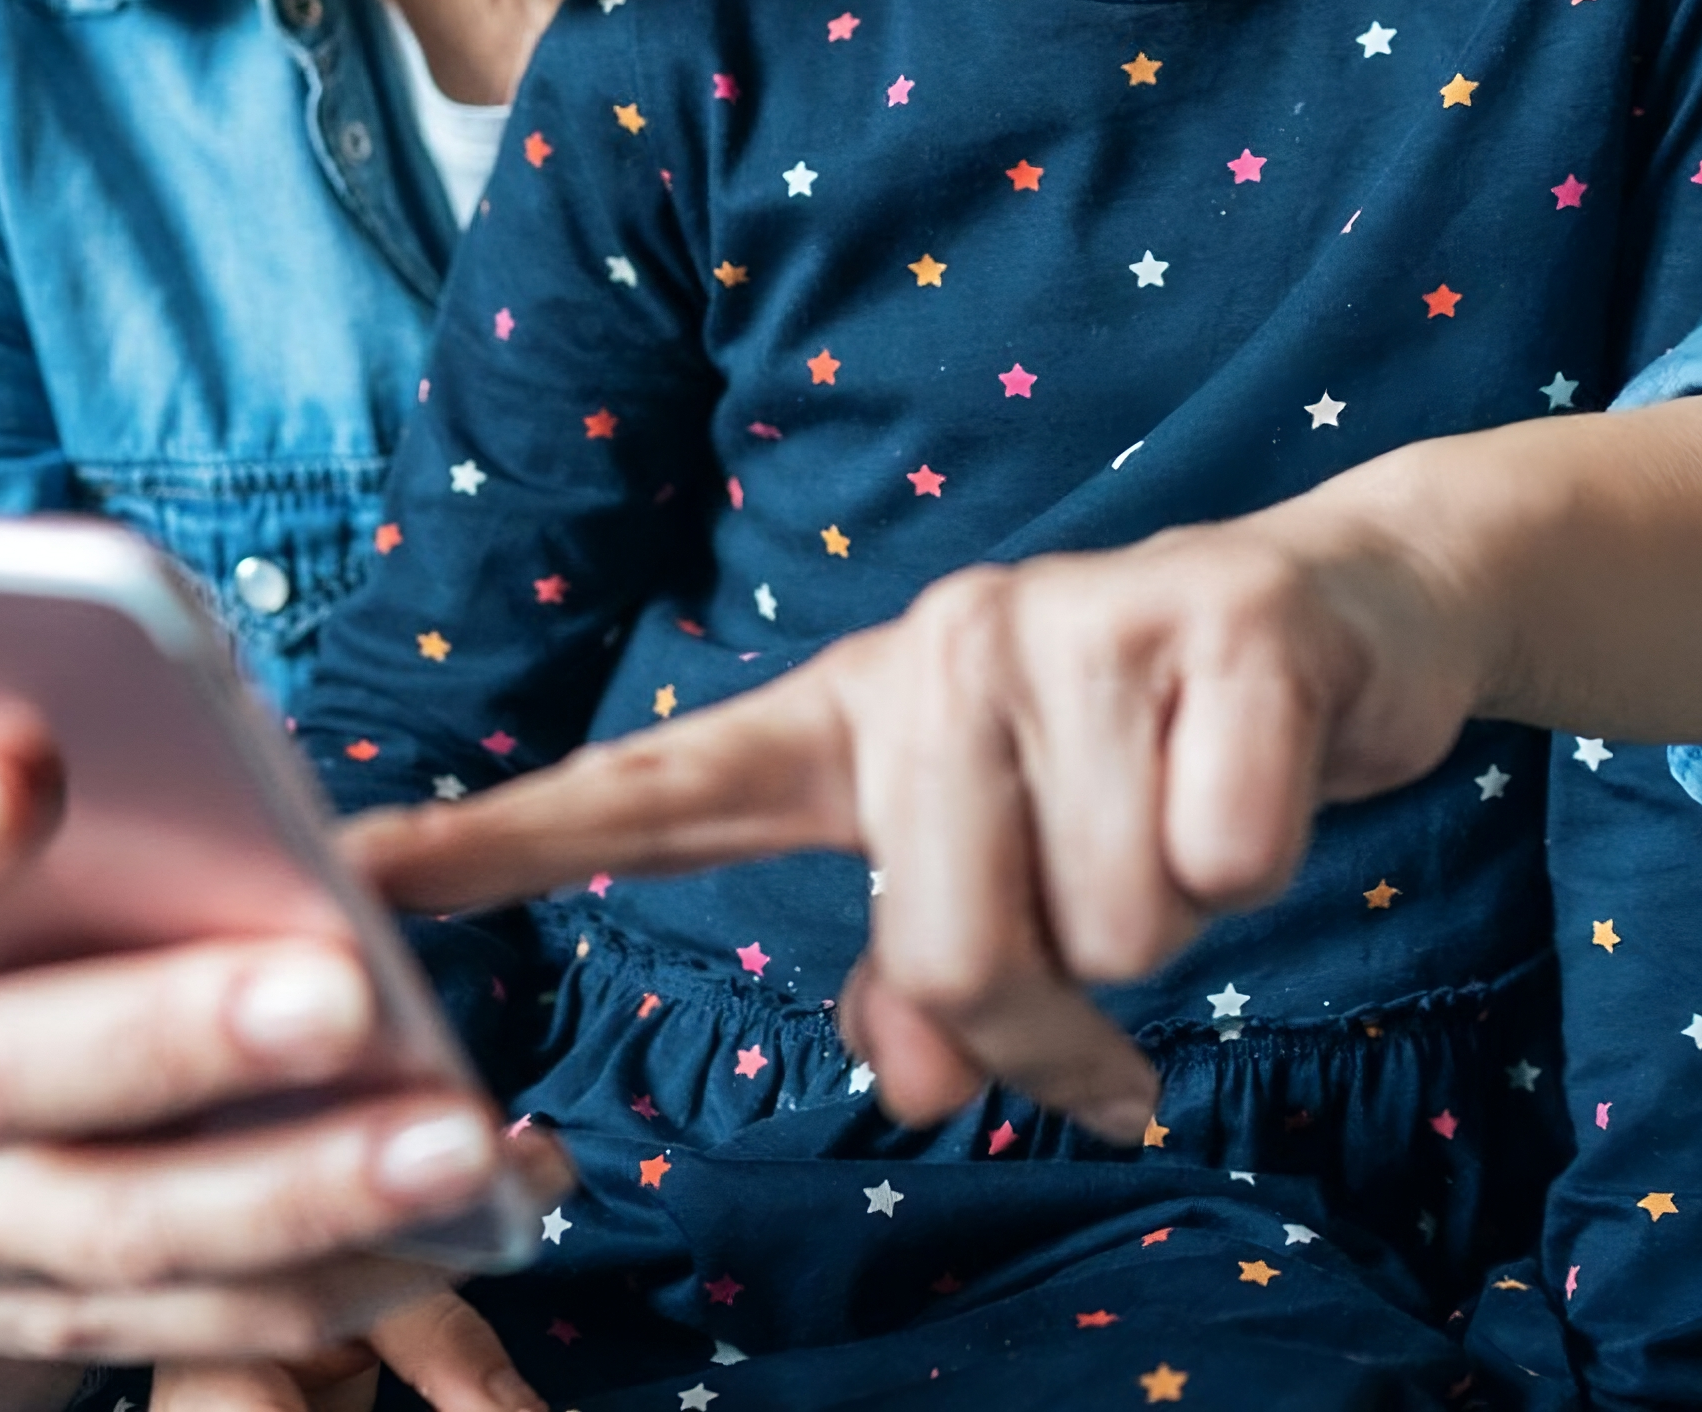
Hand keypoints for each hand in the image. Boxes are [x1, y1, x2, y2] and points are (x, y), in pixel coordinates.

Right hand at [0, 727, 566, 1411]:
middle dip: (179, 1035)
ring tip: (459, 1143)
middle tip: (339, 990)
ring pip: (137, 1228)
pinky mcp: (69, 1324)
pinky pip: (219, 1318)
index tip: (11, 773)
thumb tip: (115, 610)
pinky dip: (350, 1279)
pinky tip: (473, 1218)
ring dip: (308, 1192)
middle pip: (15, 1074)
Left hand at [344, 483, 1492, 1138]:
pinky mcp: (1216, 627)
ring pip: (1103, 926)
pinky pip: (1220, 858)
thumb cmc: (1144, 763)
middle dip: (1057, 1018)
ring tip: (1180, 820)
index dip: (494, 841)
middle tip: (1118, 969)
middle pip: (950, 957)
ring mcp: (1072, 624)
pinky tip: (1257, 771)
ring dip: (1169, 924)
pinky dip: (1257, 854)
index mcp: (852, 716)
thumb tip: (914, 1085)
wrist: (1350, 617)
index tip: (352, 879)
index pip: (648, 791)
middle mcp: (935, 649)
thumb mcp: (1015, 864)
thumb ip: (930, 974)